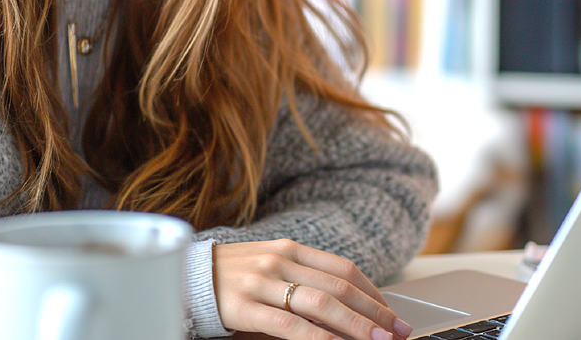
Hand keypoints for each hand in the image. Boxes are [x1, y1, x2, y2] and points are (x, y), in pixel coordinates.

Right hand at [212, 240, 412, 339]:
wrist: (183, 277)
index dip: (373, 293)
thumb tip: (346, 304)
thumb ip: (302, 278)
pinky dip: (318, 338)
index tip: (392, 314)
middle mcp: (280, 261)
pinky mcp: (245, 307)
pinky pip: (289, 326)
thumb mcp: (269, 266)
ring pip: (320, 305)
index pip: (343, 269)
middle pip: (339, 288)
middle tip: (397, 332)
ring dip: (355, 327)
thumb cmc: (231, 276)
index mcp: (290, 249)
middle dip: (374, 313)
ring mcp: (262, 283)